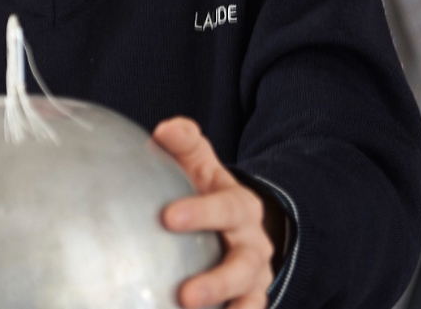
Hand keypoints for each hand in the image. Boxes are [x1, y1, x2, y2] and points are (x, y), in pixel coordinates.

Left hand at [155, 118, 278, 308]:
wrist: (237, 224)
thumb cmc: (206, 190)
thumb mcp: (199, 163)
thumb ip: (185, 143)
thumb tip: (165, 130)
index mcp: (241, 207)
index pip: (227, 208)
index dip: (201, 212)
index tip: (168, 218)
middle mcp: (254, 245)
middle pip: (244, 264)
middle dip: (217, 281)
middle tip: (186, 294)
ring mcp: (255, 278)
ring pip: (250, 297)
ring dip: (225, 306)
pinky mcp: (250, 300)